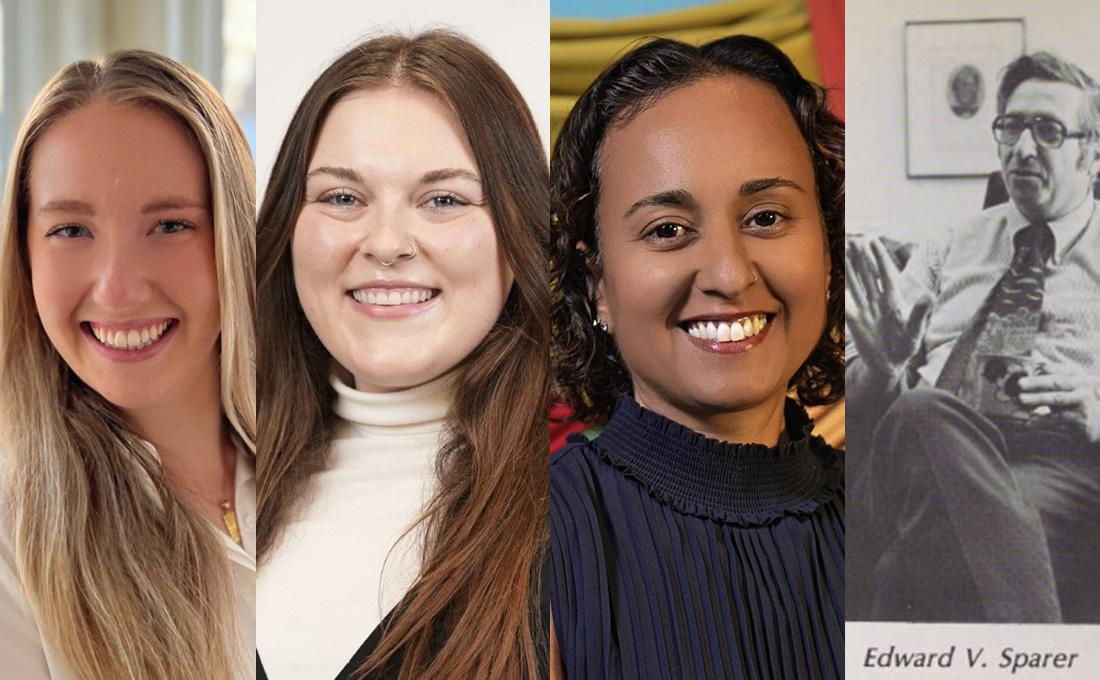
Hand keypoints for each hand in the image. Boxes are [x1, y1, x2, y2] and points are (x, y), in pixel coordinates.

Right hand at [845, 235, 932, 388]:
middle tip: (854, 240)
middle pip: (868, 274)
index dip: (879, 257)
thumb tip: (929, 296)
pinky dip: (839, 290)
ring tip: (843, 252)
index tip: (872, 241)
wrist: (889, 364)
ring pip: (856, 284)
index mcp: (894, 300)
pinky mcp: (854, 320)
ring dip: (850, 269)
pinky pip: (845, 302)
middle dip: (861, 257)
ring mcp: (865, 309)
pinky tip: (833, 278)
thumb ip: (920, 314)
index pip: (885, 274)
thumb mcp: (915, 331)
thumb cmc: (905, 346)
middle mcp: (878, 301)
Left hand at [1017, 370, 1099, 442]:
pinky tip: (1028, 423)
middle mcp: (1080, 386)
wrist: (1099, 420)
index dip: (1039, 369)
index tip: (1023, 371)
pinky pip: (1057, 419)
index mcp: (1074, 374)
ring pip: (1057, 399)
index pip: (1056, 369)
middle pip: (1056, 382)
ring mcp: (1082, 403)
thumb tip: (1033, 354)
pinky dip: (1041, 421)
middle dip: (1037, 382)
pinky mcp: (1080, 420)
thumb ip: (1051, 371)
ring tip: (1020, 399)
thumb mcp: (1068, 382)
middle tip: (1019, 383)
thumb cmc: (1076, 398)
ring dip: (1037, 399)